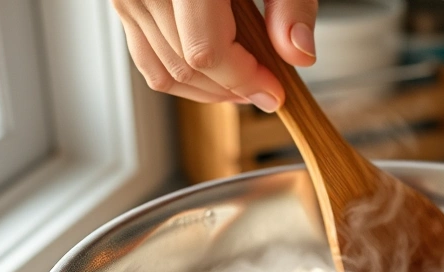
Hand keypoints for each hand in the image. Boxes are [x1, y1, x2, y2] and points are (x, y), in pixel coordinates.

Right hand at [111, 0, 317, 110]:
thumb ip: (291, 3)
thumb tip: (298, 53)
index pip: (206, 52)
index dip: (244, 80)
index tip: (274, 90)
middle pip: (185, 65)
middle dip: (230, 88)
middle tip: (265, 88)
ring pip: (161, 70)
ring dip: (206, 89)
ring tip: (243, 82)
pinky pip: (145, 54)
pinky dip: (180, 72)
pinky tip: (215, 70)